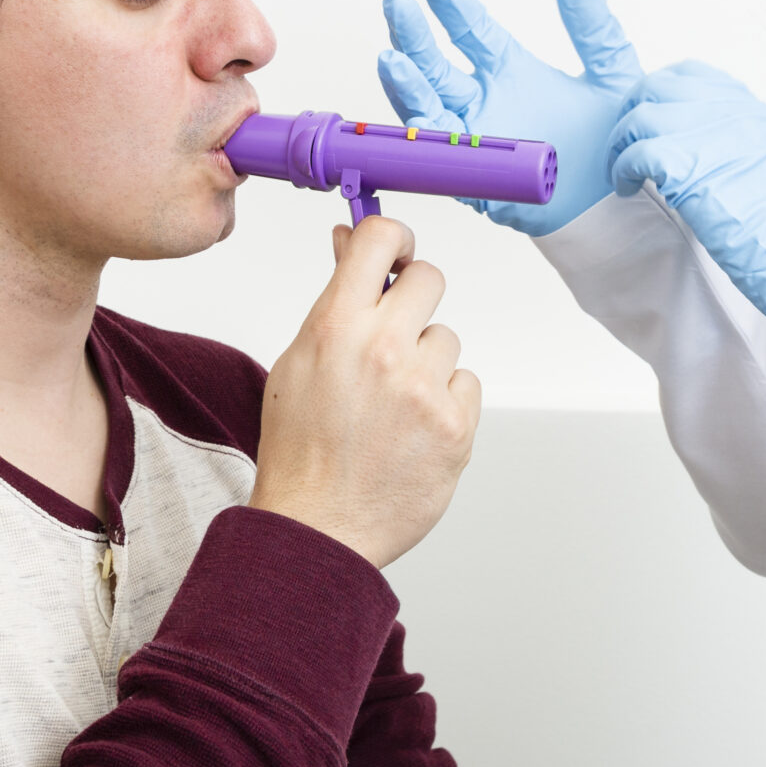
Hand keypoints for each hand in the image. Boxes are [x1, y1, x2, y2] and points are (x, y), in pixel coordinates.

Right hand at [250, 217, 481, 567]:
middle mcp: (384, 349)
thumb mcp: (298, 361)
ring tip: (392, 404)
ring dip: (426, 361)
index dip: (393, 237)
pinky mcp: (457, 426)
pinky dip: (445, 401)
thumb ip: (334, 299)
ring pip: (446, 338)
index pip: (381, 239)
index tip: (395, 251)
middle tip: (393, 333)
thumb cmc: (300, 450)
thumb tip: (350, 242)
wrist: (316, 529)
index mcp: (335, 327)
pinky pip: (466, 383)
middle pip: (429, 278)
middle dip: (413, 298)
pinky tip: (413, 429)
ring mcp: (425, 389)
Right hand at [377, 0, 642, 235]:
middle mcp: (481, 98)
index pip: (466, 20)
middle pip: (433, 58)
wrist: (621, 200)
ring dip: (405, 80)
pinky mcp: (475, 174)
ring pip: (425, 102)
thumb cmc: (613, 137)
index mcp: (507, 67)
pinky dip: (423, 135)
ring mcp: (473, 135)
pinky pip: (441, 154)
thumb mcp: (610, 67)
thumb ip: (589, 18)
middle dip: (411, 30)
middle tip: (397, 0)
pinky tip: (416, 114)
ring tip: (392, 54)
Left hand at [609, 63, 765, 413]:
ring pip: (641, 115)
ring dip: (621, 145)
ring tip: (625, 175)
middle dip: (631, 115)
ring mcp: (717, 137)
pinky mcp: (695, 169)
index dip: (659, 95)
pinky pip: (635, 152)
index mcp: (754, 112)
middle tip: (625, 149)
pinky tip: (627, 190)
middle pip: (658, 86)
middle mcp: (736, 114)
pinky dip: (621, 170)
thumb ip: (734, 148)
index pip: (691, 74)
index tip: (649, 126)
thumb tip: (691, 150)